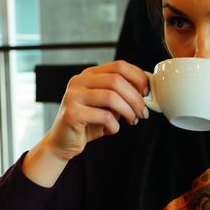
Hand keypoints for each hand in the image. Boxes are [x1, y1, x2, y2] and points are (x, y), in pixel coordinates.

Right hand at [24, 61, 148, 186]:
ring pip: (111, 97)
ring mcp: (73, 95)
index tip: (146, 93)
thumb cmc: (88, 123)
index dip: (138, 77)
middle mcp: (79, 81)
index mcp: (89, 75)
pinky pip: (103, 116)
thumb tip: (144, 91)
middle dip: (136, 98)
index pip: (119, 66)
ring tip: (132, 121)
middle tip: (143, 113)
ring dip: (128, 111)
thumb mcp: (107, 105)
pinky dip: (114, 126)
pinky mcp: (72, 113)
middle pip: (117, 80)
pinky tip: (111, 130)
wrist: (63, 143)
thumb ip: (121, 95)